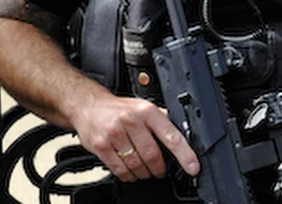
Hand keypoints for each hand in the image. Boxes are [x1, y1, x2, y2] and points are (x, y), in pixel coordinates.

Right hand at [70, 94, 198, 181]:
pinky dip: (128, 175)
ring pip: (135, 164)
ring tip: (145, 172)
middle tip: (160, 172)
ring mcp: (115, 134)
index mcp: (148, 112)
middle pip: (152, 155)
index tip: (192, 167)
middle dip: (159, 169)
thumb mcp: (145, 106)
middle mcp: (132, 121)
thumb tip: (182, 133)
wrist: (89, 106)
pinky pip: (118, 169)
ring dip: (143, 173)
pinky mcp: (101, 145)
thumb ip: (161, 119)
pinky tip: (130, 173)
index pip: (171, 136)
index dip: (184, 154)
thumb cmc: (120, 109)